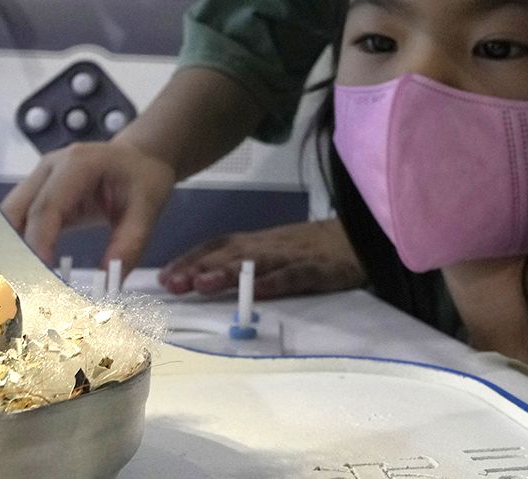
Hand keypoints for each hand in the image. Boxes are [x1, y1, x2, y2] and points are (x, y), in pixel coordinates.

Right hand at [0, 139, 177, 270]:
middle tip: (21, 287)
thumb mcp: (148, 209)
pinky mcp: (37, 192)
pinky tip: (24, 271)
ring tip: (19, 283)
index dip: (37, 242)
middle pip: (17, 210)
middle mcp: (50, 167)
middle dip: (15, 249)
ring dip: (11, 248)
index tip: (38, 276)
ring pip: (10, 215)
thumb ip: (130, 244)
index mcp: (77, 164)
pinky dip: (18, 245)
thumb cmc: (143, 179)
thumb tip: (109, 282)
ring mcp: (39, 178)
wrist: (139, 157)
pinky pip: (18, 219)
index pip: (46, 206)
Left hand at [157, 218, 364, 299]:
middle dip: (198, 266)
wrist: (364, 236)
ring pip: (256, 262)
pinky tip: (258, 292)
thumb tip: (202, 279)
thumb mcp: (275, 252)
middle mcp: (269, 245)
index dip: (190, 259)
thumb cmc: (313, 248)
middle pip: (229, 253)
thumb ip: (245, 263)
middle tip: (171, 284)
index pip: (217, 246)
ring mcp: (293, 255)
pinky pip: (295, 275)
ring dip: (227, 272)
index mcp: (257, 242)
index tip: (163, 277)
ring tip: (202, 284)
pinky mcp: (318, 268)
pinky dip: (275, 282)